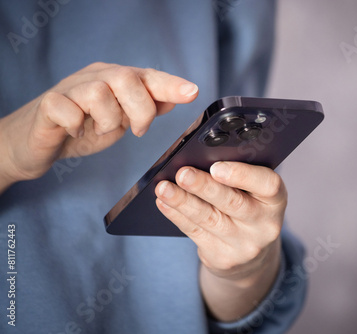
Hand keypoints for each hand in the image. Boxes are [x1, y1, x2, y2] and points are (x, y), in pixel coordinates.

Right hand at [0, 62, 197, 191]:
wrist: (37, 143)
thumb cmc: (81, 128)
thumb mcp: (121, 120)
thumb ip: (144, 108)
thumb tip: (174, 98)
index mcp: (115, 80)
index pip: (146, 76)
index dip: (170, 84)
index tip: (192, 92)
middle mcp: (94, 78)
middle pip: (126, 79)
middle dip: (139, 110)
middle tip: (135, 130)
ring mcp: (70, 88)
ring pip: (99, 93)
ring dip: (107, 120)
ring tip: (97, 130)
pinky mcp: (49, 104)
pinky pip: (68, 109)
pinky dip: (77, 125)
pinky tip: (75, 131)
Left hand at [155, 161, 285, 320]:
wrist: (251, 254)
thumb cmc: (250, 208)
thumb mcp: (256, 192)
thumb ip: (238, 177)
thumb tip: (200, 159)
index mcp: (276, 200)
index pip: (268, 185)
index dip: (242, 175)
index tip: (217, 167)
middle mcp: (264, 225)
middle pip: (232, 203)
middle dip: (204, 187)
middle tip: (183, 174)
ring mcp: (244, 245)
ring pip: (209, 219)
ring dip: (183, 201)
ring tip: (163, 188)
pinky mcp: (223, 258)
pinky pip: (195, 232)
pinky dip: (177, 215)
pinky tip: (164, 203)